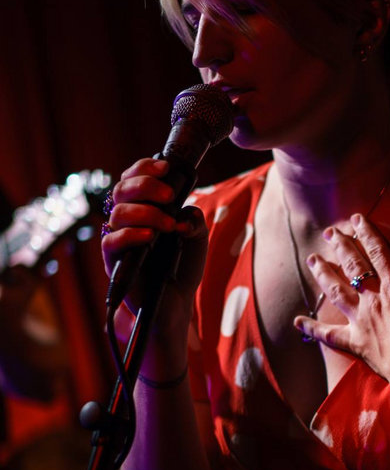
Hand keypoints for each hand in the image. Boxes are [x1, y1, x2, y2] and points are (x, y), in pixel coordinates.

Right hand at [101, 157, 206, 320]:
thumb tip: (185, 215)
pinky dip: (131, 235)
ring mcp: (119, 240)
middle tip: (169, 196)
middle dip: (146, 185)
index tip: (166, 168)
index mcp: (142, 207)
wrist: (177, 302)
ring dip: (145, 212)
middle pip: (122, 189)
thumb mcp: (197, 238)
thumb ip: (195, 221)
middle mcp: (127, 220)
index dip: (144, 167)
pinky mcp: (114, 262)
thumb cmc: (182, 266)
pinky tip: (150, 237)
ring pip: (117, 213)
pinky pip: (111, 242)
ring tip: (168, 224)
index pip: (133, 177)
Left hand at [295, 215, 389, 432]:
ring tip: (312, 260)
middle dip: (340, 246)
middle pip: (353, 267)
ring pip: (336, 292)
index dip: (367, 233)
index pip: (378, 252)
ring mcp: (361, 321)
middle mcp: (373, 299)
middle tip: (329, 232)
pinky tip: (298, 321)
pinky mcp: (356, 343)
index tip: (356, 218)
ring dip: (323, 274)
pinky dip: (312, 328)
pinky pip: (329, 335)